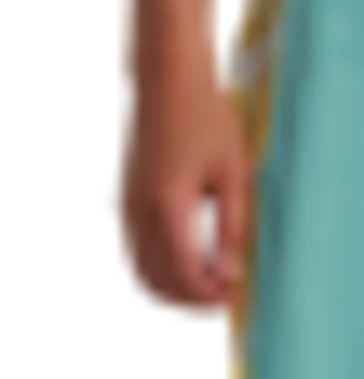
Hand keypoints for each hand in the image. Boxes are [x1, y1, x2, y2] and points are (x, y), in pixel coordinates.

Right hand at [109, 30, 247, 326]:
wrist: (159, 73)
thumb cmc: (204, 117)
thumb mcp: (231, 173)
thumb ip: (228, 229)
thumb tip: (229, 278)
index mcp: (169, 209)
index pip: (186, 281)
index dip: (210, 303)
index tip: (233, 302)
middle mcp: (136, 217)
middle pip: (154, 292)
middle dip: (189, 305)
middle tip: (221, 294)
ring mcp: (120, 212)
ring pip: (135, 280)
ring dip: (169, 292)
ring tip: (203, 280)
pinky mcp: (115, 204)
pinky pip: (125, 258)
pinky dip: (150, 273)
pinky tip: (179, 259)